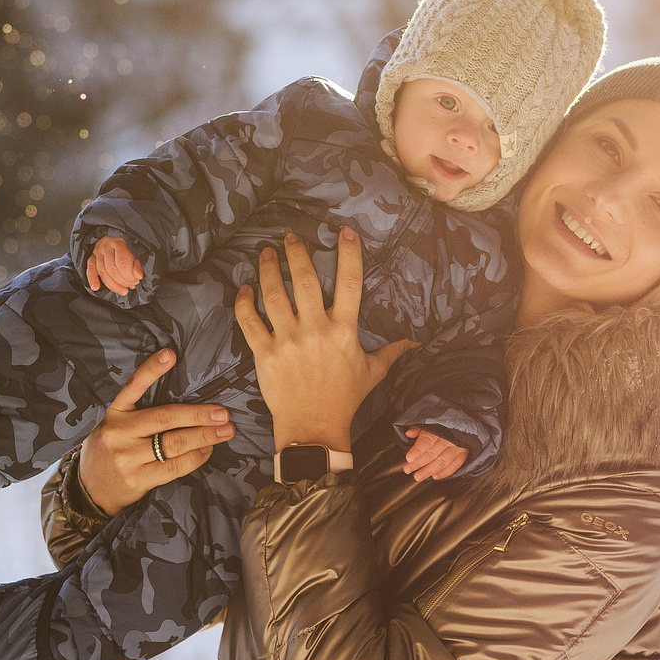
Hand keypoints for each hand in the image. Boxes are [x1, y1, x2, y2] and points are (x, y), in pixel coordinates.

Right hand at [76, 349, 233, 514]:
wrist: (90, 488)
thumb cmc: (112, 450)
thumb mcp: (116, 425)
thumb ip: (140, 414)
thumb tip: (186, 406)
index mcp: (115, 413)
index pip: (133, 386)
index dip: (151, 370)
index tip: (170, 355)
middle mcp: (119, 432)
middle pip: (165, 418)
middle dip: (198, 415)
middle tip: (222, 413)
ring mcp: (128, 457)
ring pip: (173, 444)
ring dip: (204, 436)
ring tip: (225, 431)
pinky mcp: (138, 479)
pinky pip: (174, 467)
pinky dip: (195, 458)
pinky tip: (207, 450)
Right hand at [84, 234, 144, 295]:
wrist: (114, 243)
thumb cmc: (126, 251)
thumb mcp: (135, 255)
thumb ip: (137, 266)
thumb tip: (138, 276)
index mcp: (118, 243)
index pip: (122, 262)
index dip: (129, 275)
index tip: (136, 281)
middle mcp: (106, 246)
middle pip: (111, 269)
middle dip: (122, 281)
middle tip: (131, 285)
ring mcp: (97, 252)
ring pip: (102, 272)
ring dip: (113, 285)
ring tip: (123, 290)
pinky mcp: (91, 258)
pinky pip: (90, 270)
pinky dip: (92, 280)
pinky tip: (96, 287)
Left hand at [233, 229, 415, 455]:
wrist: (313, 427)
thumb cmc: (344, 399)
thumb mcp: (372, 374)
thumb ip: (391, 353)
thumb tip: (415, 344)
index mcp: (344, 331)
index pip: (350, 283)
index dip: (348, 254)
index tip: (345, 232)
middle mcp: (315, 330)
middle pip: (304, 280)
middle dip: (296, 253)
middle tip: (289, 237)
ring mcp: (287, 340)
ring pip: (273, 295)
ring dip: (268, 270)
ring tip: (265, 254)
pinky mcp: (264, 353)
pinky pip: (249, 321)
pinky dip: (244, 302)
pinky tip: (245, 288)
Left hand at [402, 428, 468, 481]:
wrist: (466, 422)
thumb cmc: (445, 422)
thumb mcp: (431, 420)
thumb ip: (419, 427)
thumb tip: (409, 433)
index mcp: (440, 427)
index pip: (427, 441)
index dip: (418, 450)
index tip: (409, 458)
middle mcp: (450, 438)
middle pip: (433, 453)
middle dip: (419, 463)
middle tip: (408, 470)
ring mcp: (459, 447)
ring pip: (443, 461)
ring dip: (429, 470)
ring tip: (418, 476)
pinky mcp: (465, 453)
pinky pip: (455, 465)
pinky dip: (445, 472)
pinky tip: (435, 476)